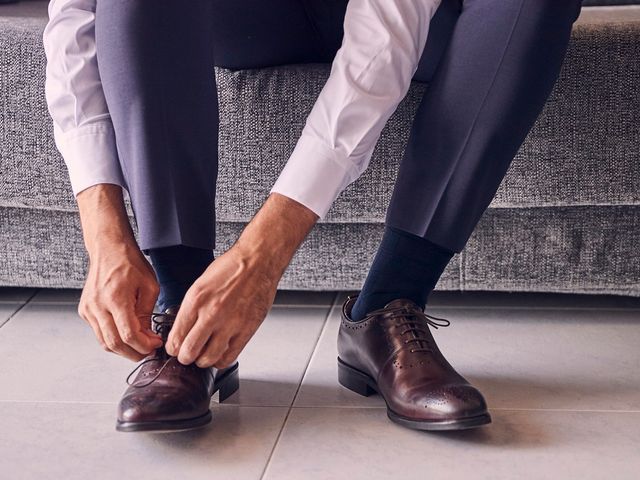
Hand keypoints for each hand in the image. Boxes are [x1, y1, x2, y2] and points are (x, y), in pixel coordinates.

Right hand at [76, 184, 162, 360]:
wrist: (108, 249)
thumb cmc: (129, 263)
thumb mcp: (149, 286)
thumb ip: (148, 312)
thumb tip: (147, 335)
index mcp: (116, 298)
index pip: (129, 334)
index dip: (144, 345)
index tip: (156, 344)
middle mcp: (98, 306)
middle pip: (114, 344)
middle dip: (134, 352)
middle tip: (148, 351)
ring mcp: (88, 309)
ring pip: (104, 342)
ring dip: (123, 349)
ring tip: (139, 346)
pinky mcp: (85, 310)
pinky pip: (99, 332)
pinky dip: (113, 339)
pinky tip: (126, 335)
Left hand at [166, 193, 317, 367]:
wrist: (258, 261)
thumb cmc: (232, 268)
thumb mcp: (201, 283)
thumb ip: (191, 307)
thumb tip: (183, 327)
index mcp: (196, 301)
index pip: (176, 337)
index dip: (172, 348)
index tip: (174, 348)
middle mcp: (211, 314)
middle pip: (189, 353)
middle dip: (184, 357)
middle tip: (187, 355)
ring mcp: (230, 324)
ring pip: (208, 359)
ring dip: (202, 361)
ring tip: (203, 356)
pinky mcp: (247, 330)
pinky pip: (229, 356)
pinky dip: (221, 360)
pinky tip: (220, 353)